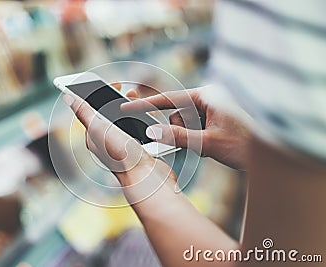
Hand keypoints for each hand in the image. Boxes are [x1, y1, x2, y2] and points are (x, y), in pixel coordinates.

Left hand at [62, 92, 177, 201]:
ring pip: (125, 121)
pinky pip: (139, 130)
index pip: (92, 109)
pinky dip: (143, 120)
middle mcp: (108, 142)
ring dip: (132, 108)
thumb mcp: (99, 129)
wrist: (146, 178)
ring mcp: (124, 146)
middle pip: (110, 114)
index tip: (113, 82)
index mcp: (95, 136)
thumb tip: (68, 97)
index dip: (100, 93)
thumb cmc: (121, 155)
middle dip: (118, 99)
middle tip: (129, 90)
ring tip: (139, 100)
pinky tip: (149, 116)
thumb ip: (84, 113)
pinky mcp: (139, 150)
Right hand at [121, 85, 250, 169]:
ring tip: (214, 144)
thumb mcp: (208, 142)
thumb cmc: (246, 144)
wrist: (275, 155)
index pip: (169, 99)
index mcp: (207, 95)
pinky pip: (195, 127)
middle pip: (178, 114)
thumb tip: (152, 132)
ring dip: (193, 137)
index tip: (127, 106)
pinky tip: (215, 143)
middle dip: (183, 131)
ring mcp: (213, 108)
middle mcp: (209, 98)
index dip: (146, 104)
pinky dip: (199, 138)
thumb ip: (177, 136)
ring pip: (186, 123)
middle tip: (201, 142)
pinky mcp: (216, 118)